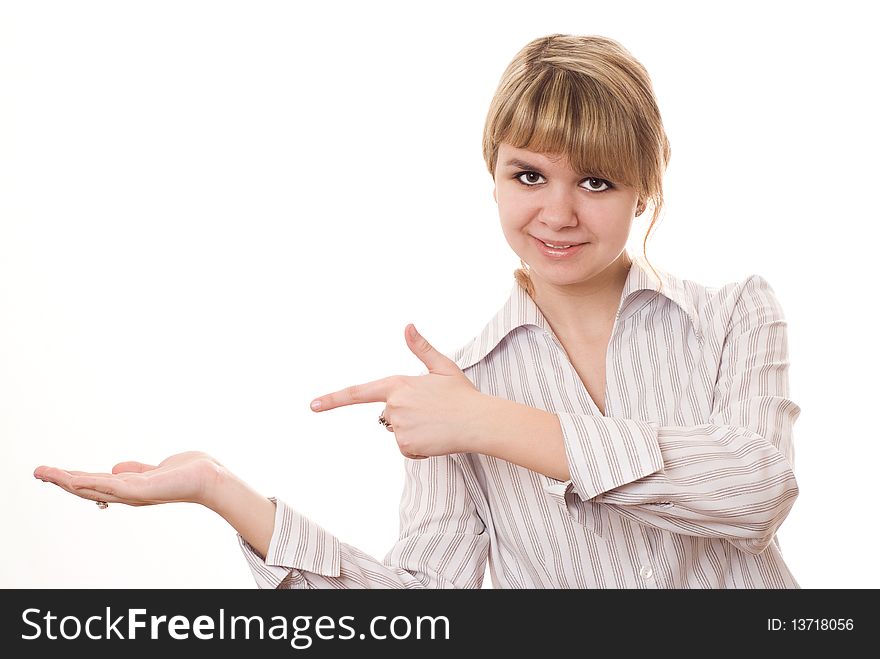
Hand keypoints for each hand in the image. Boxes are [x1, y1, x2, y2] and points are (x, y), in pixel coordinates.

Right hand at [33, 451, 224, 507]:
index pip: (94, 485)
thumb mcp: (155, 470)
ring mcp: (132, 494)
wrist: (209, 479)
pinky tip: (73, 479)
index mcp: (129, 489)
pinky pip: (109, 485)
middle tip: (37, 472)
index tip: (51, 474)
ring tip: (44, 473)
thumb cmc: (187, 474)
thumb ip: (135, 470)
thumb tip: (115, 468)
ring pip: (92, 488)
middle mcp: (127, 495)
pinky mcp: (140, 490)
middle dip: (60, 481)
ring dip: (66, 480)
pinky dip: (89, 482)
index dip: (71, 480)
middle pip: (87, 489)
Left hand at [310, 324, 488, 458]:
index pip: (358, 393)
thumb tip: (407, 326)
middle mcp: (393, 405)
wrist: (479, 422)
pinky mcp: (406, 446)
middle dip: (405, 415)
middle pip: (387, 414)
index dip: (333, 399)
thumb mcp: (443, 367)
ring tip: (436, 424)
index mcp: (398, 384)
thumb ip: (421, 348)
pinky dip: (419, 447)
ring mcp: (399, 427)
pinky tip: (436, 438)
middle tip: (431, 411)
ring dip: (413, 431)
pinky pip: (407, 449)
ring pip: (397, 432)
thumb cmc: (462, 394)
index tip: (313, 405)